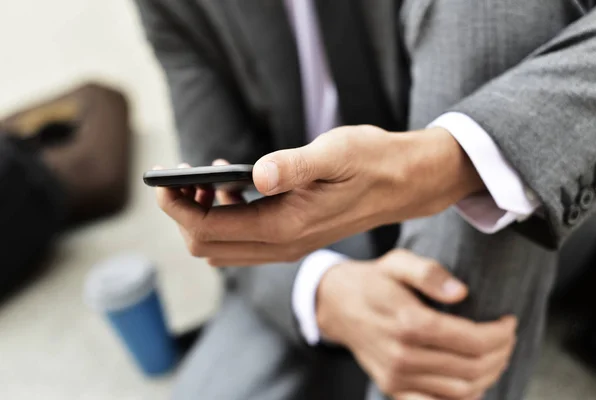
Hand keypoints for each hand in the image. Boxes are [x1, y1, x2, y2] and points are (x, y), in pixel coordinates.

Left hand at [155, 126, 483, 265]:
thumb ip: (295, 166)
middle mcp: (282, 244)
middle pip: (207, 245)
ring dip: (204, 215)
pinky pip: (242, 238)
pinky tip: (235, 183)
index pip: (208, 229)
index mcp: (286, 226)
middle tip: (189, 174)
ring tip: (211, 177)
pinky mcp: (291, 236)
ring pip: (222, 245)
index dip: (178, 205)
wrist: (405, 183)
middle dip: (185, 212)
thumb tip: (258, 173)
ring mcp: (286, 245)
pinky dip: (225, 215)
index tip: (169, 177)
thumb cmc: (373, 162)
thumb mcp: (336, 153)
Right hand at [316, 249, 516, 399]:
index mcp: (408, 322)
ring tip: (496, 354)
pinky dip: (464, 397)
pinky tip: (474, 378)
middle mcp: (403, 355)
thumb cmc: (373, 281)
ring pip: (461, 391)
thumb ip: (428, 273)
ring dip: (489, 375)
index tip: (509, 321)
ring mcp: (397, 376)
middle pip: (472, 367)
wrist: (337, 305)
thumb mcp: (397, 262)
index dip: (500, 334)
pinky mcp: (393, 388)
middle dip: (501, 353)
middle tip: (507, 336)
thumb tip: (462, 293)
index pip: (472, 340)